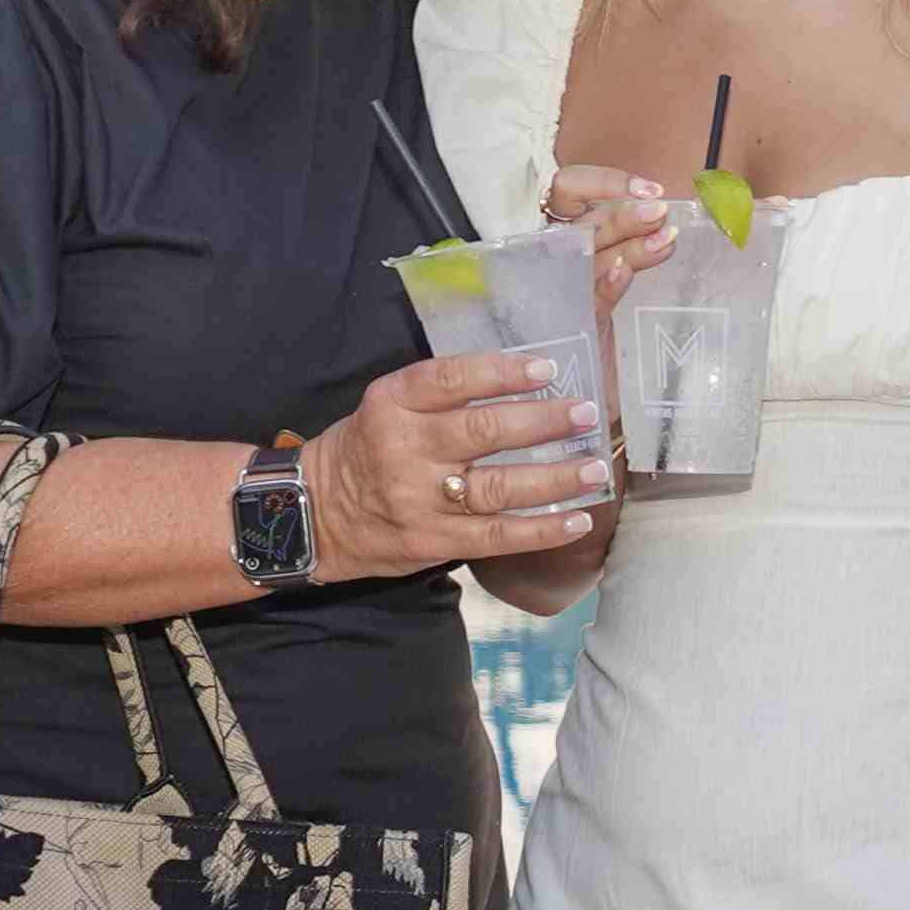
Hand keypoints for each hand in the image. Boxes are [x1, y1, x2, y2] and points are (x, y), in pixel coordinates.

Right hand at [306, 354, 610, 580]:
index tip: (547, 369)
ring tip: (594, 466)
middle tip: (586, 414)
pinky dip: (541, 530)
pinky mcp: (432, 541)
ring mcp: (419, 499)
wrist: (315, 513)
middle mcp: (405, 448)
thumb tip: (526, 380)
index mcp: (392, 403)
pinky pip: (496, 536)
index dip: (502, 373)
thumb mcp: (389, 407)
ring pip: (496, 487)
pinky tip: (576, 520)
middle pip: (482, 432)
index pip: (451, 379)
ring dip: (553, 479)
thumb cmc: (368, 450)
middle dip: (543, 422)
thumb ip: (443, 395)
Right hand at [544, 164, 686, 318]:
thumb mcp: (613, 259)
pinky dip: (606, 282)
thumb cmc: (595, 297)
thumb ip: (630, 238)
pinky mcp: (572, 319)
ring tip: (664, 241)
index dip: (607, 182)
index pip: (570, 187)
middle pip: (584, 223)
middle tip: (659, 213)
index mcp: (562, 225)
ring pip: (588, 255)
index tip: (650, 190)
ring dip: (628, 244)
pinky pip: (588, 296)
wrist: (579, 355)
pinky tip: (623, 271)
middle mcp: (554, 249)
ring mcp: (559, 284)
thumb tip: (664, 221)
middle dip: (624, 215)